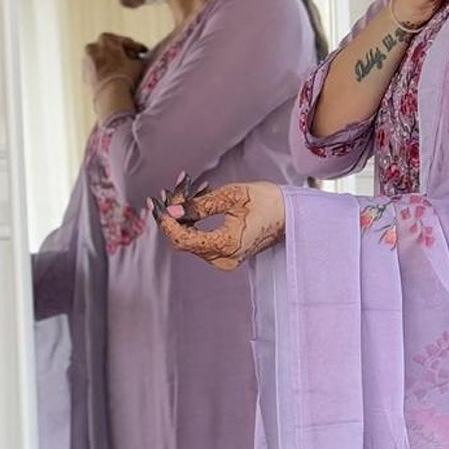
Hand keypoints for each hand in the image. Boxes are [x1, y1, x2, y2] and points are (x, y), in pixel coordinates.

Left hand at [82, 32, 148, 93]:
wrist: (110, 94)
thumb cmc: (125, 75)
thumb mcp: (138, 63)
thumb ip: (138, 58)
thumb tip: (139, 60)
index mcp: (105, 39)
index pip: (125, 42)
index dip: (137, 48)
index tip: (144, 52)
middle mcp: (92, 47)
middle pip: (111, 50)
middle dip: (122, 54)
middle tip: (133, 61)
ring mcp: (86, 62)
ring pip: (103, 61)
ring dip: (112, 64)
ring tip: (124, 72)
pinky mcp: (85, 76)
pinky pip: (99, 72)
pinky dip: (106, 74)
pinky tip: (115, 80)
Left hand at [153, 177, 284, 269]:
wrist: (291, 214)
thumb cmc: (268, 201)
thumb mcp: (232, 195)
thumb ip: (200, 205)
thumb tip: (172, 211)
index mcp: (226, 245)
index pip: (182, 239)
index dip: (165, 222)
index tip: (157, 202)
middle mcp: (223, 259)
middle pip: (184, 240)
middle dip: (174, 214)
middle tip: (173, 188)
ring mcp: (224, 259)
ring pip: (191, 239)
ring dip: (184, 216)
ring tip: (186, 188)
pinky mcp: (226, 255)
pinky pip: (201, 240)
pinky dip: (194, 222)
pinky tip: (195, 200)